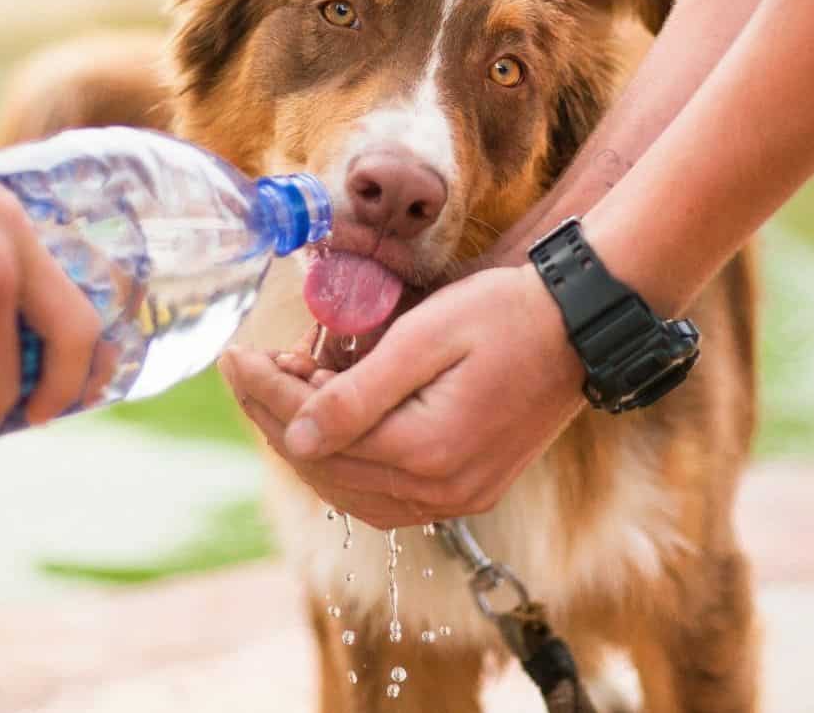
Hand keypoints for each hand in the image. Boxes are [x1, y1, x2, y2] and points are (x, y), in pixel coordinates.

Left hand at [219, 266, 586, 527]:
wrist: (579, 328)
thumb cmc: (505, 315)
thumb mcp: (426, 337)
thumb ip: (358, 393)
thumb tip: (295, 435)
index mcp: (427, 450)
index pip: (317, 433)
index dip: (265, 393)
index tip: (234, 356)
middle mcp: (441, 491)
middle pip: (327, 467)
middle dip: (275, 416)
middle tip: (249, 368)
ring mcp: (457, 498)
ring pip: (350, 490)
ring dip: (307, 443)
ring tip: (284, 389)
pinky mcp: (467, 491)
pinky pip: (384, 495)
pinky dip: (346, 463)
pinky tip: (328, 426)